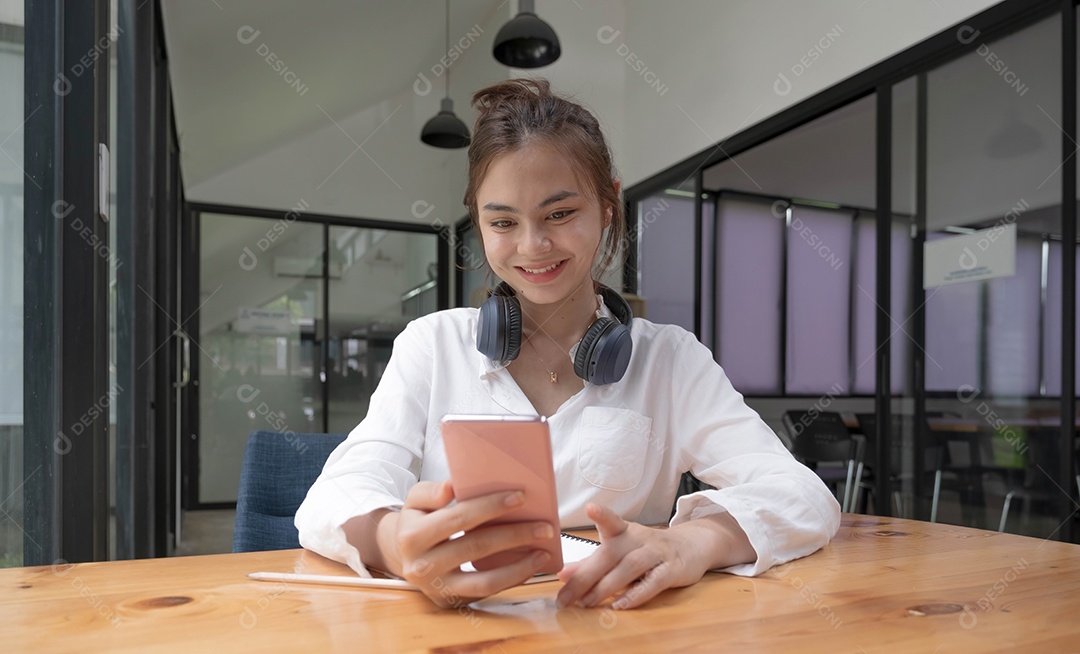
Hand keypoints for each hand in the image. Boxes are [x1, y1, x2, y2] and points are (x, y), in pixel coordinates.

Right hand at [377, 481, 556, 607]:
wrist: (402, 555)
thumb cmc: (417, 521)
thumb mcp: (415, 501)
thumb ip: (431, 491)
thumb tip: (453, 487)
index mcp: (412, 537)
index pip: (458, 519)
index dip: (490, 507)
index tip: (520, 497)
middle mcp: (422, 567)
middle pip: (476, 548)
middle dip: (514, 536)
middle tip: (544, 527)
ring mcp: (437, 589)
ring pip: (484, 581)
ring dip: (519, 567)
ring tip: (544, 552)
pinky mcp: (451, 602)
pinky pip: (486, 593)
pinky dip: (511, 580)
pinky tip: (530, 566)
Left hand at [554, 503, 754, 609]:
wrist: (691, 546)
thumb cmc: (647, 549)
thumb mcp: (620, 550)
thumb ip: (591, 563)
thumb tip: (562, 574)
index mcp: (624, 531)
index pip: (612, 520)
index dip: (602, 514)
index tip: (590, 508)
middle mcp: (639, 538)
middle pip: (611, 553)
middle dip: (586, 575)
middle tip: (566, 596)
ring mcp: (657, 553)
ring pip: (630, 567)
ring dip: (607, 586)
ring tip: (588, 602)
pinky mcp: (672, 570)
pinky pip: (654, 581)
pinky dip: (637, 594)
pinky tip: (621, 605)